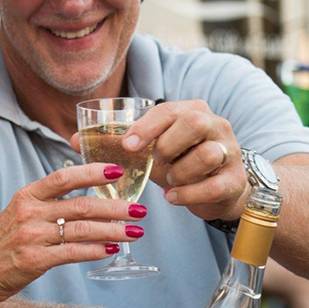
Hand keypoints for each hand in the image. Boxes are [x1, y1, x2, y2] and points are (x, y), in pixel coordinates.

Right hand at [0, 163, 146, 304]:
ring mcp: (32, 237)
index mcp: (26, 196)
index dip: (92, 172)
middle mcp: (29, 213)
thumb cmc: (2, 245)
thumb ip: (47, 203)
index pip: (63, 177)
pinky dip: (95, 251)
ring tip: (135, 232)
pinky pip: (72, 253)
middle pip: (81, 205)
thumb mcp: (18, 214)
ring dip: (113, 231)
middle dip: (116, 207)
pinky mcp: (35, 261)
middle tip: (140, 210)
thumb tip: (83, 194)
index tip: (117, 171)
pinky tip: (111, 250)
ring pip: (82, 229)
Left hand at [70, 99, 248, 221]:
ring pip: (207, 155)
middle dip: (168, 144)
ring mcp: (230, 153)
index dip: (147, 126)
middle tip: (154, 162)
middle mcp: (216, 126)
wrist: (221, 190)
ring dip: (179, 172)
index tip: (128, 145)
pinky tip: (173, 197)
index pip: (169, 110)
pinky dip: (189, 194)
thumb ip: (117, 145)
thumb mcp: (152, 152)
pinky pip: (214, 186)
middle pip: (195, 122)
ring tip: (168, 181)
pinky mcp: (236, 181)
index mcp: (193, 111)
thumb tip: (73, 140)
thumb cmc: (181, 164)